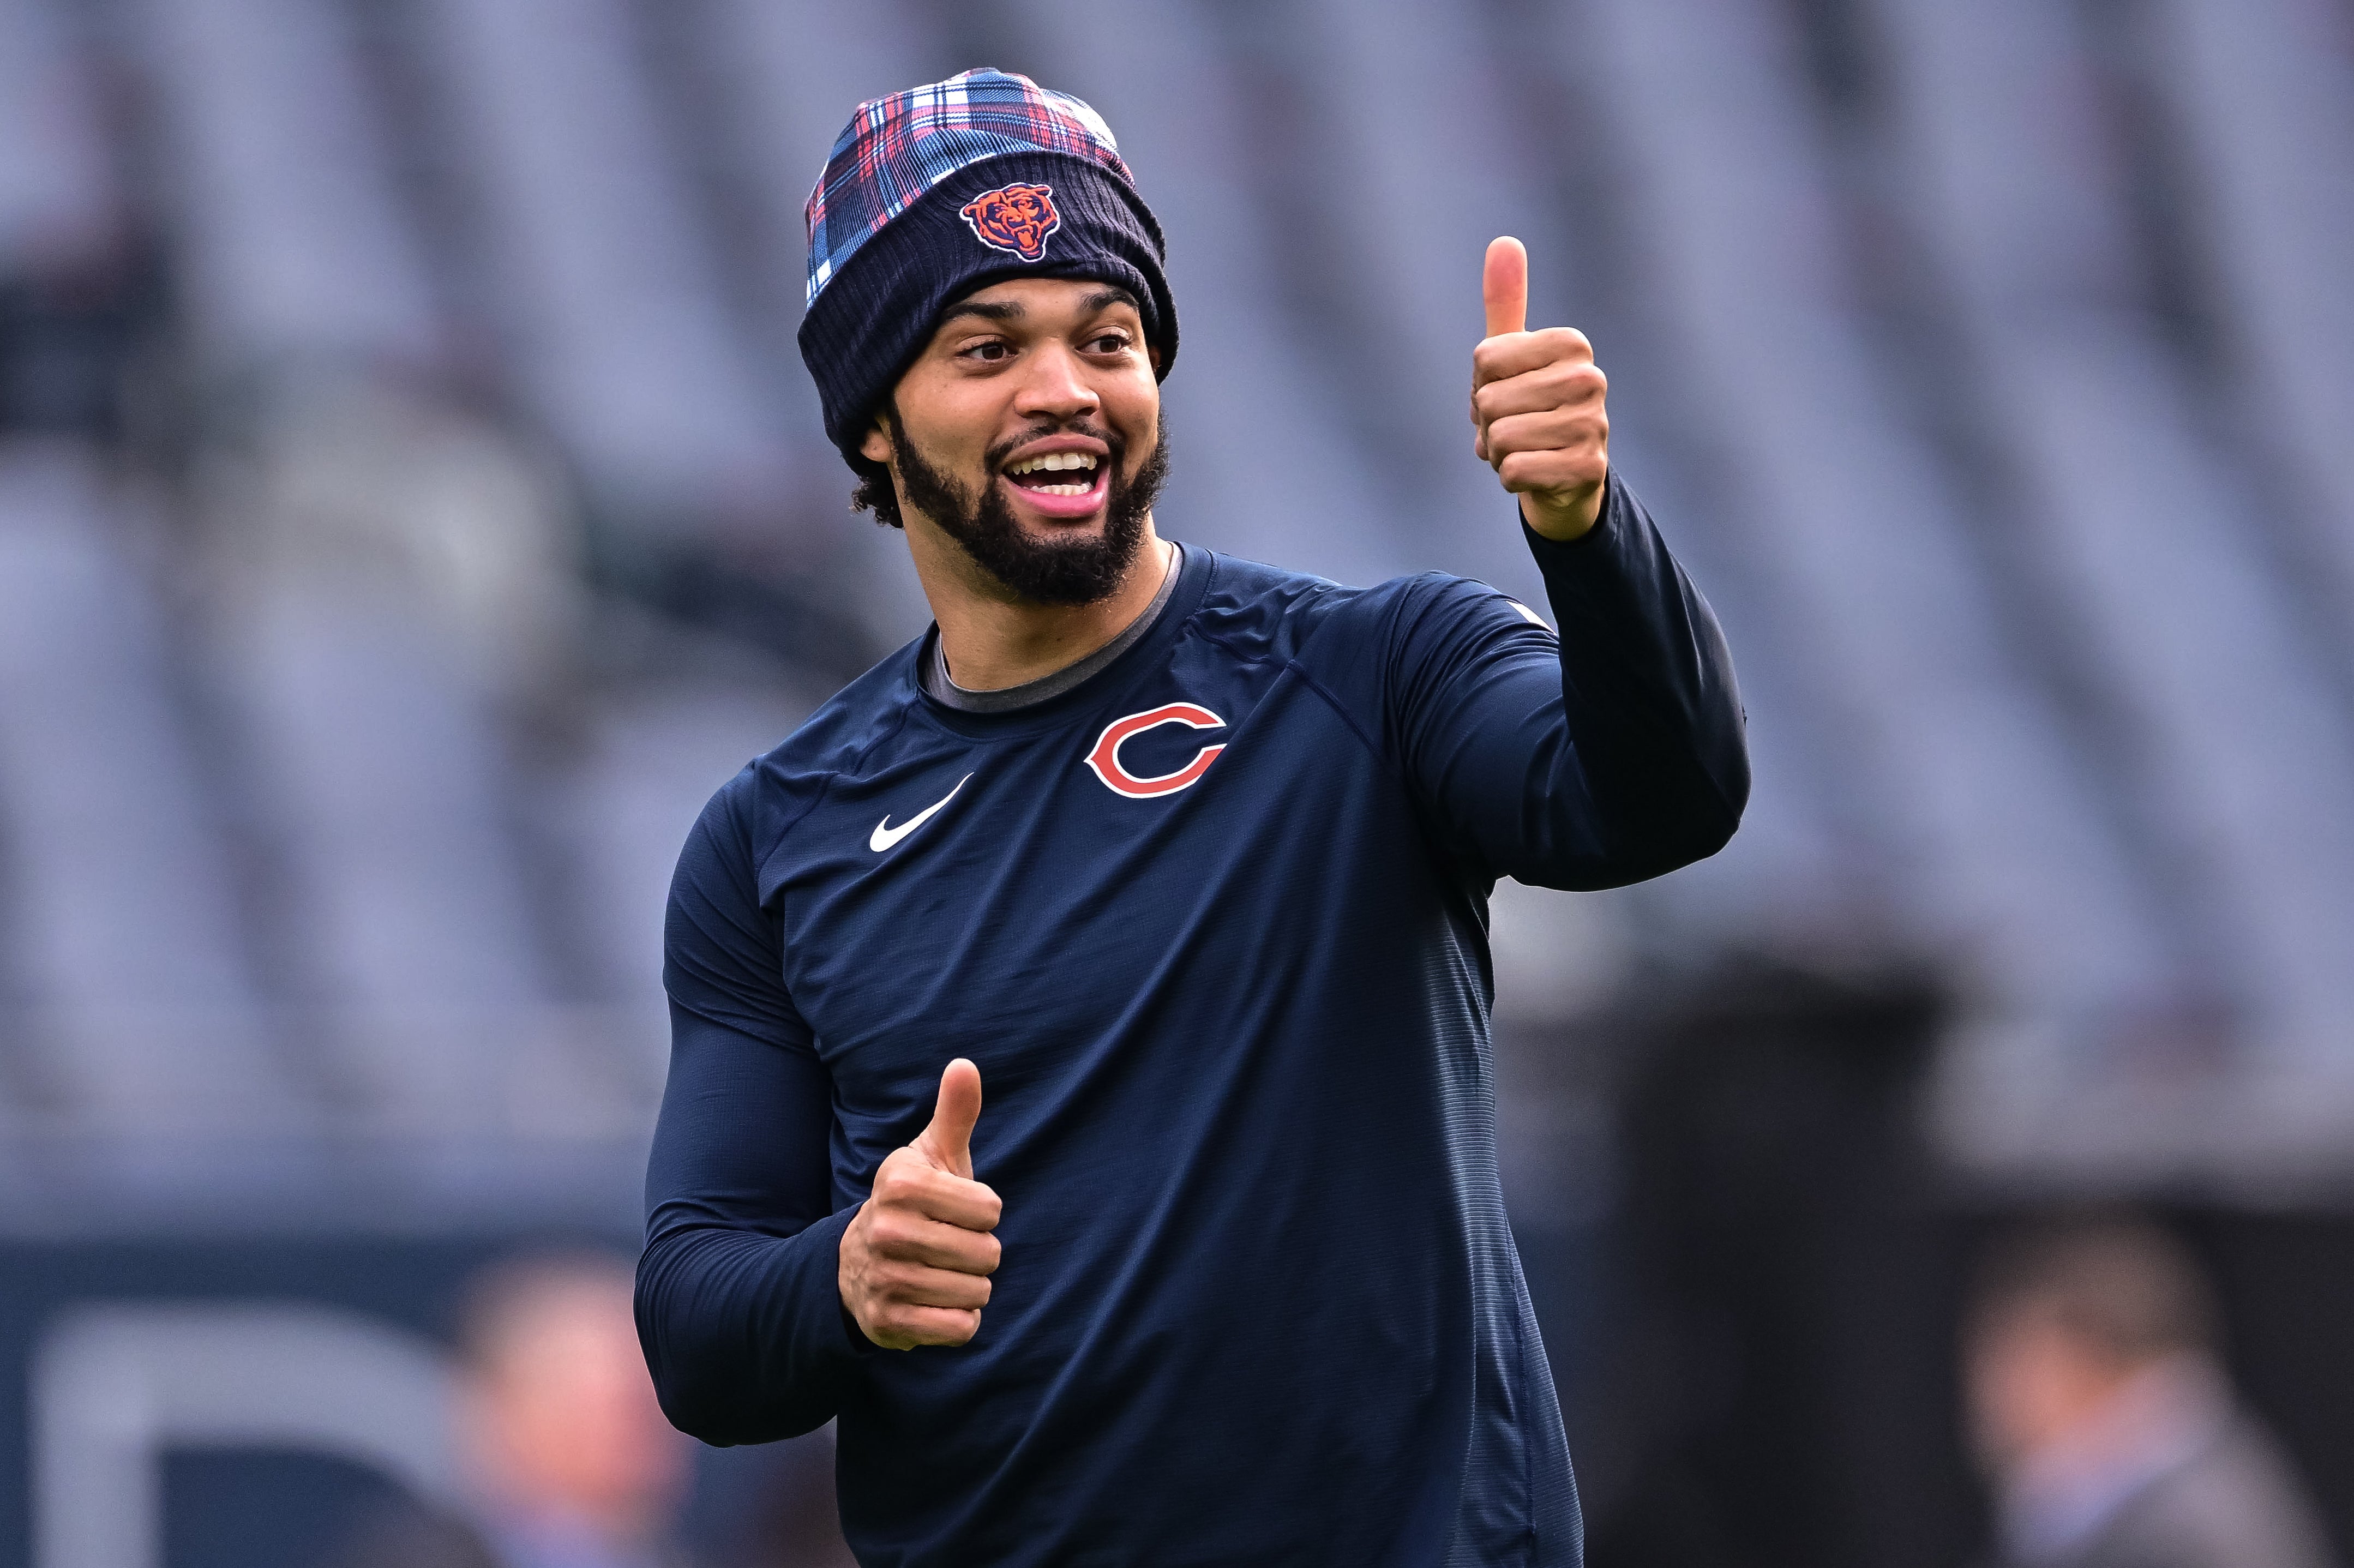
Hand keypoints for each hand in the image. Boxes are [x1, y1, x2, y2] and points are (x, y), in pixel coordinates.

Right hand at [839, 1058, 1002, 1349]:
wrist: (859, 1263)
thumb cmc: (915, 1201)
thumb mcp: (933, 1155)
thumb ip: (954, 1113)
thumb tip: (965, 1065)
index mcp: (900, 1184)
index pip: (990, 1210)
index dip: (984, 1213)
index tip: (955, 1210)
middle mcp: (886, 1230)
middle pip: (987, 1254)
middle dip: (979, 1253)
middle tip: (947, 1245)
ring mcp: (884, 1279)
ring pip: (977, 1292)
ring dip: (971, 1287)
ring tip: (941, 1272)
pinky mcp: (888, 1322)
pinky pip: (960, 1328)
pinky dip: (960, 1320)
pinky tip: (937, 1302)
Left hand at [1471, 236, 1609, 540]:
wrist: (1563, 473)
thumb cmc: (1530, 406)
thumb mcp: (1512, 354)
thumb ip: (1506, 302)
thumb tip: (1503, 241)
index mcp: (1571, 343)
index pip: (1484, 359)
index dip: (1480, 383)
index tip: (1507, 390)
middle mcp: (1590, 379)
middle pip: (1489, 400)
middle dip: (1487, 423)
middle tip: (1515, 426)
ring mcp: (1594, 425)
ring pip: (1500, 438)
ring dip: (1498, 452)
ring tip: (1525, 448)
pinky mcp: (1588, 468)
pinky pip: (1515, 471)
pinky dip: (1511, 478)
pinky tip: (1534, 472)